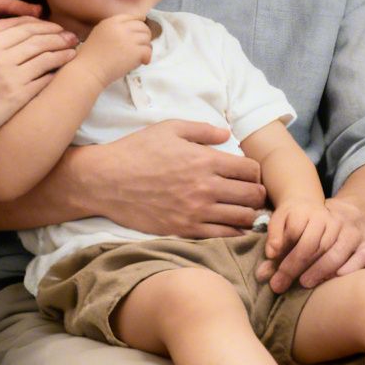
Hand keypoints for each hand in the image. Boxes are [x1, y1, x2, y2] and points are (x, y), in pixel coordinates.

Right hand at [0, 13, 79, 144]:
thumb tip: (13, 35)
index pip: (18, 24)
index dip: (40, 24)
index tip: (51, 27)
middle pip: (35, 36)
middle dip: (57, 34)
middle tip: (70, 36)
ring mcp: (8, 74)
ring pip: (44, 54)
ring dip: (63, 50)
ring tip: (73, 49)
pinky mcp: (17, 94)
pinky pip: (44, 77)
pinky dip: (57, 70)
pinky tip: (64, 69)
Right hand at [74, 14, 152, 85]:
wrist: (89, 71)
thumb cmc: (90, 56)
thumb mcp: (99, 33)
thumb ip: (114, 29)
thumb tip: (134, 28)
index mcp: (111, 22)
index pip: (132, 16)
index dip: (139, 23)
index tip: (140, 31)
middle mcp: (121, 28)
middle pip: (142, 26)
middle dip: (144, 36)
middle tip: (141, 46)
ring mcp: (128, 39)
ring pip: (147, 38)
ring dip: (145, 47)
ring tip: (139, 55)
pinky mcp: (135, 51)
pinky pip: (148, 50)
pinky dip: (147, 56)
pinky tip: (142, 61)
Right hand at [84, 119, 266, 238]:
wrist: (107, 180)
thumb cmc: (137, 150)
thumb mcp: (170, 128)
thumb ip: (202, 130)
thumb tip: (227, 134)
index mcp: (205, 160)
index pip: (250, 170)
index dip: (255, 172)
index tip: (249, 174)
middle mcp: (206, 187)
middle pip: (252, 195)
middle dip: (257, 194)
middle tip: (252, 193)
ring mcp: (196, 211)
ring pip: (242, 218)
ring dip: (249, 214)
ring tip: (244, 210)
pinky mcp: (184, 229)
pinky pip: (222, 235)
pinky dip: (234, 232)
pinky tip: (232, 227)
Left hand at [259, 197, 364, 291]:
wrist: (352, 216)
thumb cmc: (313, 226)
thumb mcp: (291, 224)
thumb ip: (275, 247)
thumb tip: (262, 273)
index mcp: (313, 212)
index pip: (296, 231)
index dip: (283, 255)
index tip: (271, 274)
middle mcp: (335, 220)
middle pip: (313, 244)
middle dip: (295, 267)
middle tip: (280, 286)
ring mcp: (353, 233)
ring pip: (335, 253)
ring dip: (319, 271)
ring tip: (304, 284)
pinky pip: (360, 259)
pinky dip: (348, 270)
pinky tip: (334, 280)